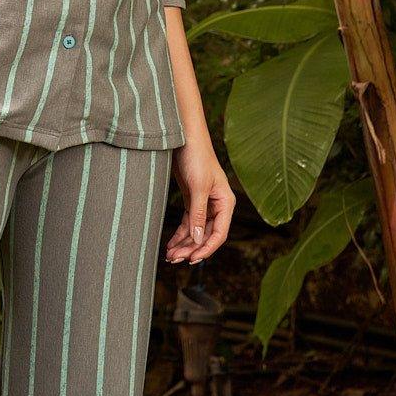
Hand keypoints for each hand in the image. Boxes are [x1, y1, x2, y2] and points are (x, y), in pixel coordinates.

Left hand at [164, 139, 234, 265]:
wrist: (184, 136)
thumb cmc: (196, 157)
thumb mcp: (198, 187)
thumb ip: (198, 214)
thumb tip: (197, 240)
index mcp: (225, 202)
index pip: (219, 233)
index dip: (206, 248)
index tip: (192, 259)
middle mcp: (217, 205)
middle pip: (205, 234)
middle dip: (191, 248)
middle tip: (175, 259)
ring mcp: (204, 203)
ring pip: (195, 230)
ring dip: (184, 243)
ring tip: (170, 255)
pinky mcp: (192, 199)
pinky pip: (188, 222)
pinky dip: (180, 233)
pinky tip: (171, 244)